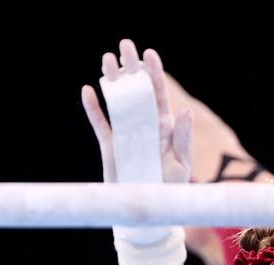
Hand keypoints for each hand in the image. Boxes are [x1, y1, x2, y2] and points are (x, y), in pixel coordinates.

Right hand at [80, 39, 193, 183]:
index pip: (159, 95)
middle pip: (136, 91)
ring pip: (116, 102)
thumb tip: (186, 111)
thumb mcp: (181, 163)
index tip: (150, 54)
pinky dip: (93, 109)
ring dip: (111, 81)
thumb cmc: (170, 188)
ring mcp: (126, 134)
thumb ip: (182, 138)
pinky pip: (100, 124)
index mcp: (164, 127)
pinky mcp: (110, 147)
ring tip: (106, 59)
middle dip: (131, 68)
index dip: (154, 74)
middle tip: (125, 44)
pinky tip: (88, 91)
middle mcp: (144, 126)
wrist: (149, 210)